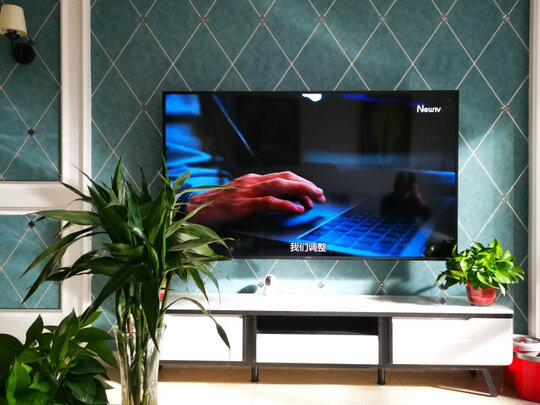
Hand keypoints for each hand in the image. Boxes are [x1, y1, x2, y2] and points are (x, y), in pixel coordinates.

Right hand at [185, 171, 325, 225]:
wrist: (192, 210)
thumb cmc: (215, 206)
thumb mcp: (239, 199)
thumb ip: (256, 198)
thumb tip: (279, 204)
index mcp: (252, 180)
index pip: (282, 177)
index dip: (300, 182)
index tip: (312, 192)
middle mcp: (251, 182)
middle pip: (285, 177)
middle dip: (306, 184)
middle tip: (321, 194)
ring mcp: (247, 192)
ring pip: (280, 185)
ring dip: (301, 190)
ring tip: (315, 198)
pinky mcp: (242, 204)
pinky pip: (268, 202)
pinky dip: (285, 204)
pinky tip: (297, 209)